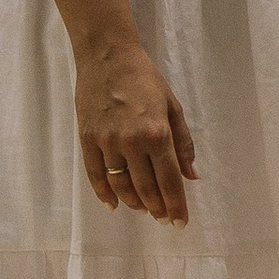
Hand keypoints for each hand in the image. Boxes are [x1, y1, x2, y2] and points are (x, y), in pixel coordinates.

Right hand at [75, 40, 196, 226]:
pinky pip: (95, 175)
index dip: (176, 205)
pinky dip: (104, 194)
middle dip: (157, 209)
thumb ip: (183, 144)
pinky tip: (114, 205)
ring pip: (121, 186)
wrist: (107, 56)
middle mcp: (132, 142)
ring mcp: (106, 142)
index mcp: (157, 133)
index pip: (169, 181)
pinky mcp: (87, 139)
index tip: (180, 222)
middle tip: (164, 219)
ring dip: (134, 203)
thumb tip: (191, 176)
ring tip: (144, 210)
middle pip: (146, 189)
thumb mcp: (172, 107)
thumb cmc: (145, 78)